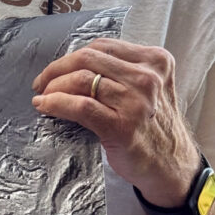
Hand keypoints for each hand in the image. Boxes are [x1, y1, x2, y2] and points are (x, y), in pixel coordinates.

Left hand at [31, 38, 199, 205]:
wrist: (171, 167)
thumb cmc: (153, 129)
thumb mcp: (148, 90)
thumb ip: (123, 73)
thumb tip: (75, 68)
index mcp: (155, 61)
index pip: (103, 47)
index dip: (73, 56)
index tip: (57, 69)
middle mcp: (147, 77)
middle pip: (88, 59)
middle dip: (57, 69)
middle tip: (42, 82)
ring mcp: (136, 101)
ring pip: (82, 80)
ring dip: (53, 87)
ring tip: (43, 96)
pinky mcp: (121, 125)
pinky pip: (80, 106)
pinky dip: (56, 103)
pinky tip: (45, 106)